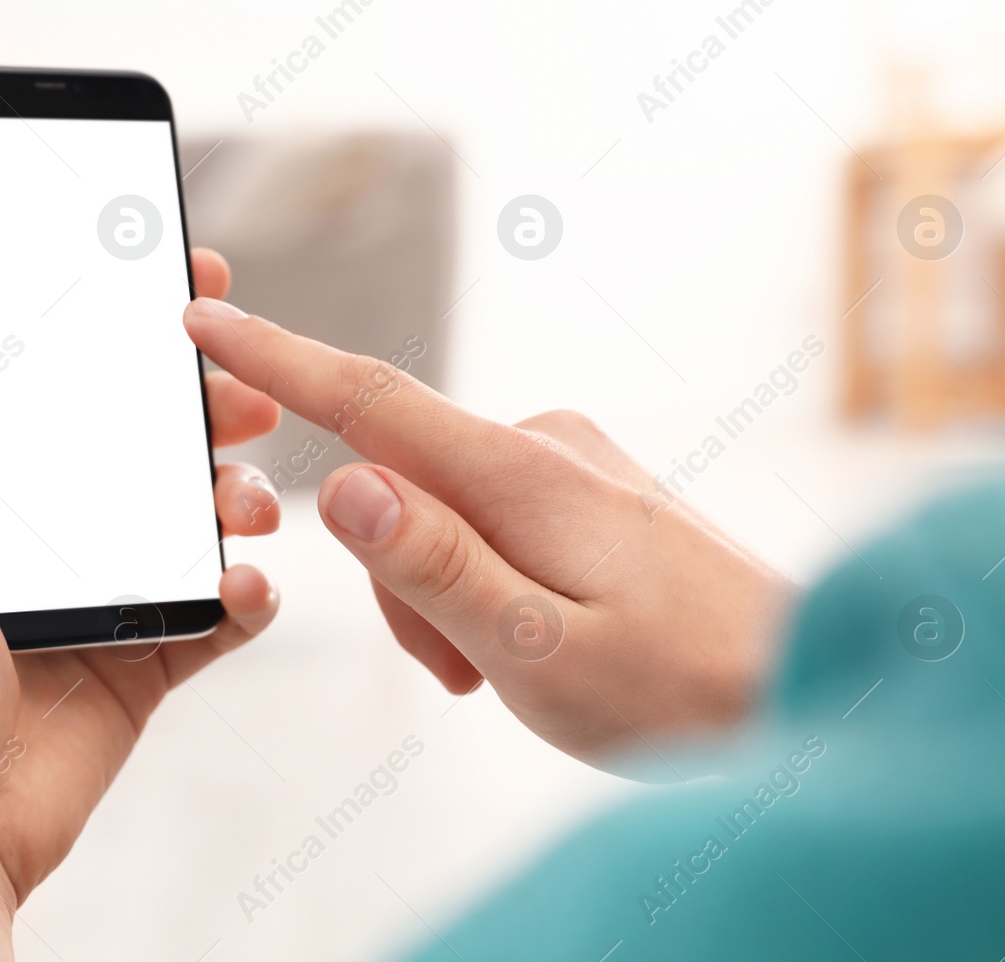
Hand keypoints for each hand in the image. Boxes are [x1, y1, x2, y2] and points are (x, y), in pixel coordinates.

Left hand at [0, 250, 281, 959]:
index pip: (72, 384)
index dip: (129, 332)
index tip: (186, 285)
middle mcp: (60, 531)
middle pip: (154, 444)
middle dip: (209, 411)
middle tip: (250, 399)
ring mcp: (112, 594)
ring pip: (202, 519)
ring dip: (241, 497)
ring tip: (246, 505)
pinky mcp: (152, 659)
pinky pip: (224, 612)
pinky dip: (249, 594)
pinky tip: (245, 586)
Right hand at [183, 298, 793, 771]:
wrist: (802, 689)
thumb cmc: (681, 688)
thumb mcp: (536, 650)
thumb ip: (433, 568)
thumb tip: (341, 487)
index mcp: (521, 474)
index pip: (369, 400)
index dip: (275, 358)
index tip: (202, 314)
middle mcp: (543, 443)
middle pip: (396, 485)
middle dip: (397, 579)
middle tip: (462, 671)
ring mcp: (569, 460)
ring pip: (437, 512)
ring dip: (443, 593)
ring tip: (510, 668)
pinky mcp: (585, 486)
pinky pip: (487, 519)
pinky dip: (481, 580)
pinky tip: (536, 638)